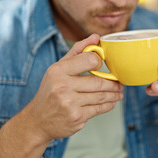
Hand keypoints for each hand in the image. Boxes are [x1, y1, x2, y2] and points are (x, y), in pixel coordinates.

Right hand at [0, 34, 122, 157]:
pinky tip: (111, 102)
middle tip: (119, 82)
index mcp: (58, 70)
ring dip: (114, 94)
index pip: (89, 60)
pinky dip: (108, 105)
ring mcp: (69, 103)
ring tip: (118, 92)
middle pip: (98, 82)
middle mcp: (62, 86)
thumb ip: (78, 51)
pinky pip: (99, 109)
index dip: (99, 61)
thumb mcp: (59, 68)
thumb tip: (96, 37)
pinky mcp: (76, 117)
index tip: (104, 64)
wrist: (39, 120)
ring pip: (101, 96)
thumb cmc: (51, 90)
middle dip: (113, 83)